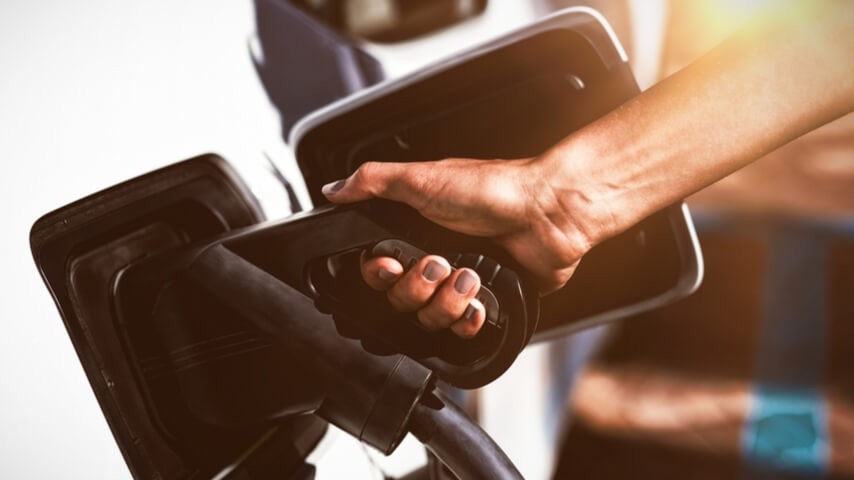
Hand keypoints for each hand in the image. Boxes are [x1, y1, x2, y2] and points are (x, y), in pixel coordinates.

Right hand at [322, 156, 603, 335]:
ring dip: (448, 300)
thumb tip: (335, 188)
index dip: (380, 274)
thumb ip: (374, 182)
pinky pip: (463, 329)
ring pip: (430, 318)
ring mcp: (459, 282)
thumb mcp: (423, 177)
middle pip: (400, 299)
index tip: (391, 264)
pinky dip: (470, 318)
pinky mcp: (485, 300)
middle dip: (418, 286)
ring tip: (469, 274)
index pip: (377, 269)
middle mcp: (434, 258)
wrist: (548, 212)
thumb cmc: (493, 189)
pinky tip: (479, 300)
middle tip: (438, 263)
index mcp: (414, 231)